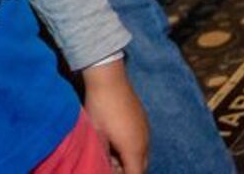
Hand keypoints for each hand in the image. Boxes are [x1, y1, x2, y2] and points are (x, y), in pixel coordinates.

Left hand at [82, 59, 148, 173]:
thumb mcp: (96, 134)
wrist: (109, 79)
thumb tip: (104, 163)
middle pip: (141, 166)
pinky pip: (143, 141)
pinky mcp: (144, 120)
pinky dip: (133, 147)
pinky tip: (117, 138)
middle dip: (128, 169)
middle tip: (109, 163)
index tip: (108, 170)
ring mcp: (146, 130)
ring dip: (130, 158)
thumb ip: (103, 153)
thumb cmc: (99, 107)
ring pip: (143, 154)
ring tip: (110, 150)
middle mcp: (144, 142)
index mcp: (133, 148)